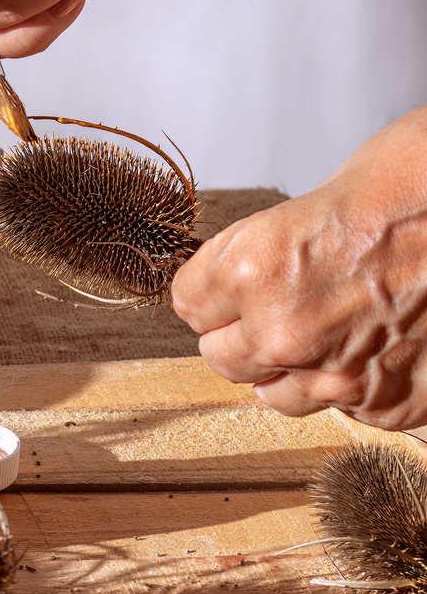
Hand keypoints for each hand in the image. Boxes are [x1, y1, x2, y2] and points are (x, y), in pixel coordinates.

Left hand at [171, 106, 426, 430]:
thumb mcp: (317, 198)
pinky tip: (376, 344)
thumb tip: (242, 272)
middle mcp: (287, 332)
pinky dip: (355, 381)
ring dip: (289, 368)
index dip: (214, 289)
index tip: (230, 285)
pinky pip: (344, 407)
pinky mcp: (388, 403)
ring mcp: (339, 377)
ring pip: (275, 394)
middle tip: (279, 305)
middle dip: (242, 332)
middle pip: (220, 356)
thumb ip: (268, 250)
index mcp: (256, 270)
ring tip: (327, 331)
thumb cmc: (416, 185)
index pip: (189, 304)